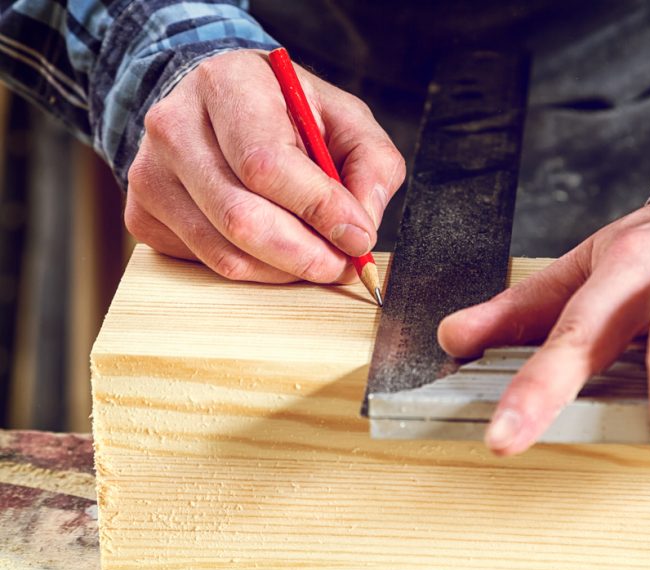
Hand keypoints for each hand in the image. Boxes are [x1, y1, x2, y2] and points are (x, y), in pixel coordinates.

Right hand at [125, 49, 404, 283]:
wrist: (218, 104)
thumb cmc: (287, 112)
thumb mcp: (346, 119)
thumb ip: (371, 165)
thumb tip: (359, 229)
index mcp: (227, 83)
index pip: (266, 163)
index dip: (318, 209)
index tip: (358, 236)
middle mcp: (175, 125)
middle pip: (242, 218)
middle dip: (305, 255)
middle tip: (342, 265)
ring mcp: (150, 173)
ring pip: (226, 253)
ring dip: (284, 270)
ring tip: (316, 256)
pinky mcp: (143, 214)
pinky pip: (207, 265)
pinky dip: (255, 271)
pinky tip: (274, 247)